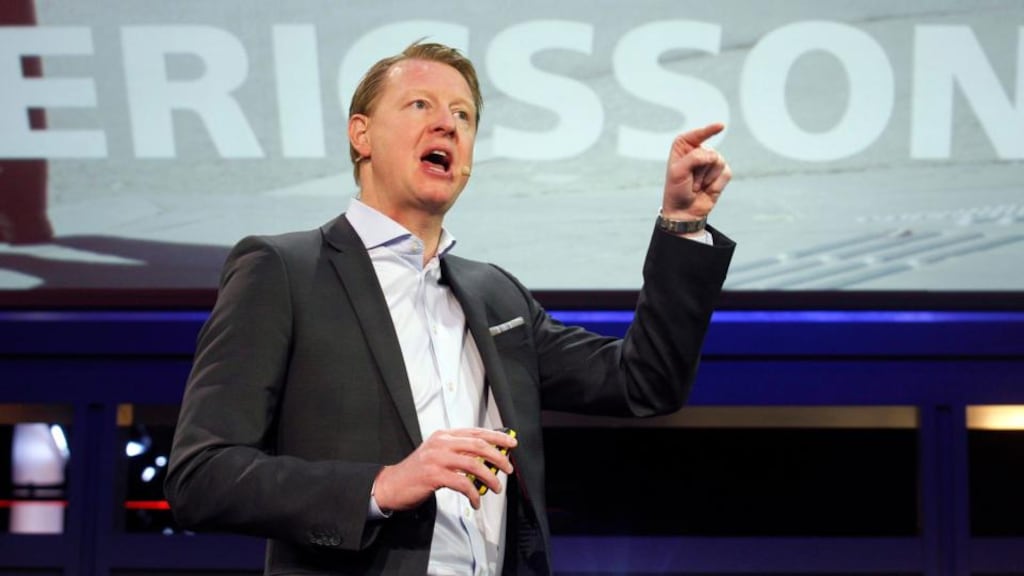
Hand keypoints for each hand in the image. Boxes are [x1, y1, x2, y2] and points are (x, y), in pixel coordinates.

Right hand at [372, 428, 516, 511]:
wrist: (391, 485)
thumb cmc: (417, 472)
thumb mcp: (438, 455)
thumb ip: (459, 453)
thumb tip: (488, 458)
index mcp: (444, 435)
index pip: (476, 432)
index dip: (497, 436)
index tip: (511, 443)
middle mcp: (441, 443)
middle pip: (479, 445)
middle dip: (498, 456)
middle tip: (508, 468)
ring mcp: (436, 458)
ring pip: (474, 464)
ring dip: (490, 477)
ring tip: (496, 487)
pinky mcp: (433, 475)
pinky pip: (462, 483)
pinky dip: (473, 493)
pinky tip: (476, 501)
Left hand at [662, 123, 731, 220]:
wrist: (684, 211)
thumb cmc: (676, 190)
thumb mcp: (678, 172)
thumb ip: (694, 158)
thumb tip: (713, 155)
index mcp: (683, 146)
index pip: (697, 135)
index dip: (709, 130)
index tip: (720, 126)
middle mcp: (698, 151)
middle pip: (710, 152)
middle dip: (700, 170)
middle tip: (690, 181)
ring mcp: (711, 162)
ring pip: (719, 162)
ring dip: (707, 178)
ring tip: (697, 185)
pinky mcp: (721, 173)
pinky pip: (726, 173)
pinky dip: (716, 183)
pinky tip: (707, 189)